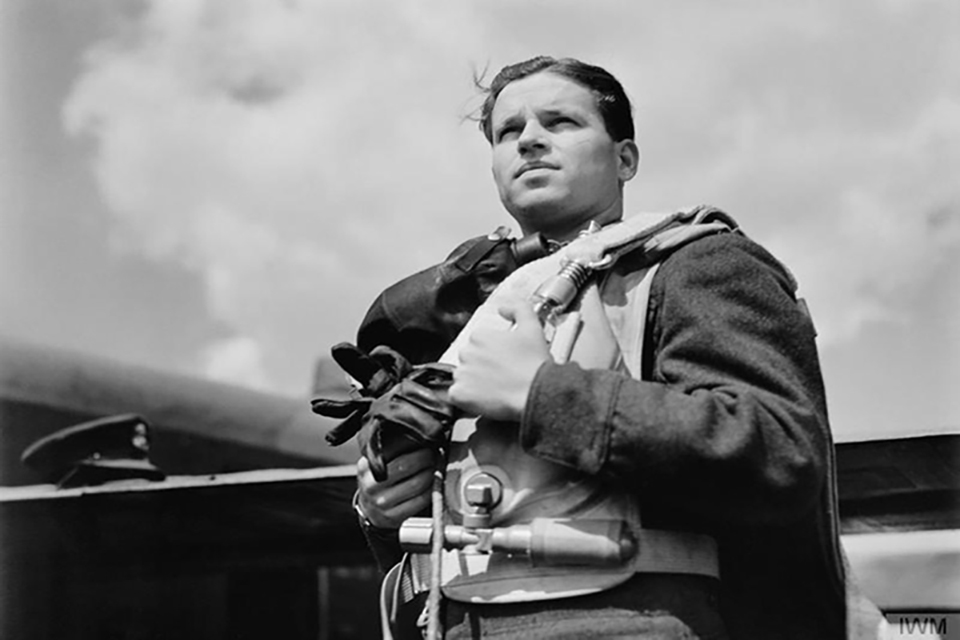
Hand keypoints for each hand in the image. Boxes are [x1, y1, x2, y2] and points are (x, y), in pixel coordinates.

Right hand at [356, 449, 438, 528]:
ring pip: (416, 484)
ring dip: (432, 474)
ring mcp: (382, 503)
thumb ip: (388, 454)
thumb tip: (417, 442)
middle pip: (407, 467)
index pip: (396, 456)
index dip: (417, 452)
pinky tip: (434, 484)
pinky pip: (420, 501)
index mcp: (367, 469)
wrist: (370, 510)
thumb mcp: (374, 466)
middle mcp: (372, 486)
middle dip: (426, 460)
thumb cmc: (378, 483)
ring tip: (437, 468)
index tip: (427, 448)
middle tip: (435, 456)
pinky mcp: (393, 516)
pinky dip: (431, 490)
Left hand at [448, 299, 550, 421]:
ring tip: (495, 389)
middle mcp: (467, 352)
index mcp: (480, 336)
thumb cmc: (534, 363)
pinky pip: (457, 396)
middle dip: (481, 367)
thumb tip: (503, 307)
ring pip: (462, 377)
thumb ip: (518, 308)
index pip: (478, 344)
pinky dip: (467, 399)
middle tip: (500, 377)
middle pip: (469, 360)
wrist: (535, 393)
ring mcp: (462, 374)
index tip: (503, 362)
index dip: (492, 354)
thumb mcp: (532, 327)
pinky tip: (484, 399)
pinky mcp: (459, 394)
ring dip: (474, 383)